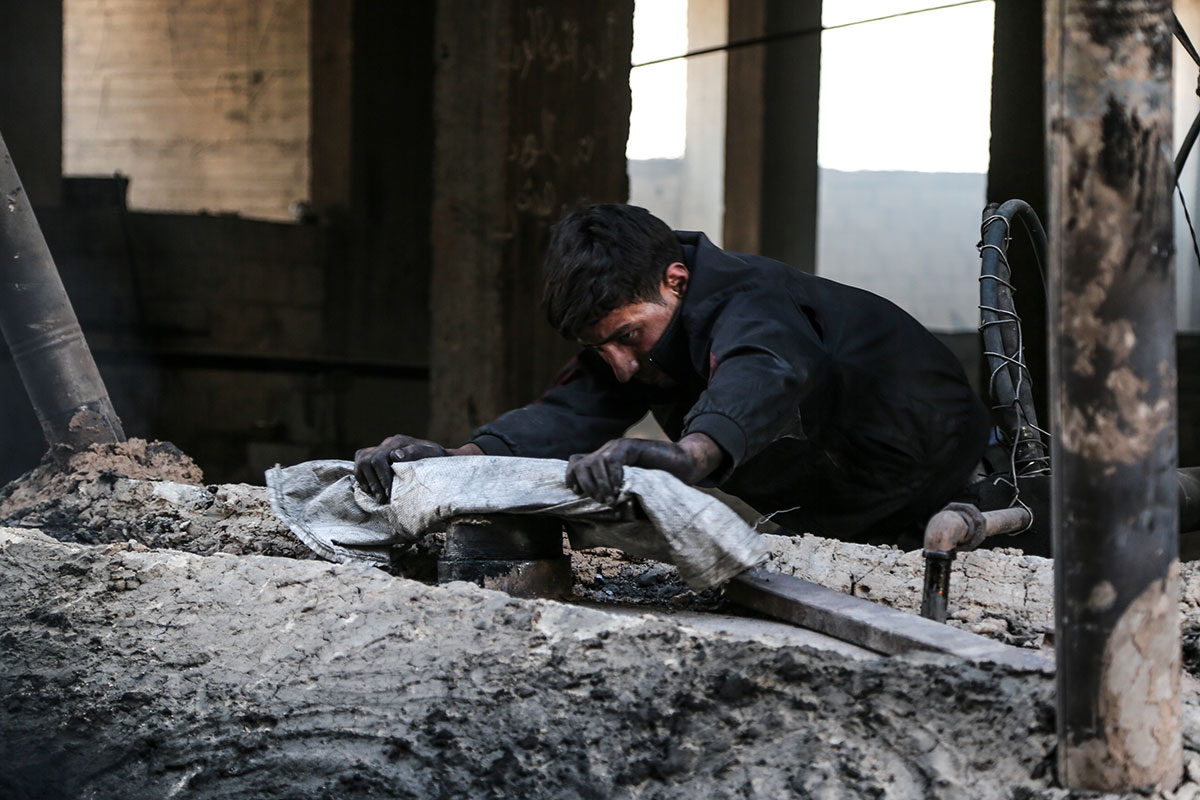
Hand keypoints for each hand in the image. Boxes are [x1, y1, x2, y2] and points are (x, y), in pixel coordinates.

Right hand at [353, 434, 448, 501]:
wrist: (437, 457)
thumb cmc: (437, 458)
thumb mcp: (433, 454)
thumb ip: (417, 453)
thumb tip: (395, 456)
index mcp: (398, 442)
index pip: (379, 458)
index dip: (381, 478)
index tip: (388, 494)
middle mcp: (387, 443)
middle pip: (367, 460)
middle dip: (374, 482)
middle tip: (382, 499)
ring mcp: (380, 448)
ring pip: (361, 461)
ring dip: (366, 481)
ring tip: (376, 496)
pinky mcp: (376, 456)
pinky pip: (360, 464)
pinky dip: (362, 478)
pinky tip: (370, 490)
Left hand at [565, 433, 721, 505]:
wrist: (684, 464)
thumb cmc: (660, 480)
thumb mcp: (632, 491)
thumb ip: (616, 495)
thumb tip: (600, 512)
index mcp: (604, 461)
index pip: (575, 463)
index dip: (572, 478)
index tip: (580, 494)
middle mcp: (608, 451)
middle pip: (580, 463)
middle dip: (587, 485)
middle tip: (602, 500)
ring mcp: (618, 447)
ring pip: (593, 462)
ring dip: (600, 484)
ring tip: (612, 498)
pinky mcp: (631, 446)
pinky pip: (612, 459)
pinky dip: (613, 476)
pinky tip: (621, 488)